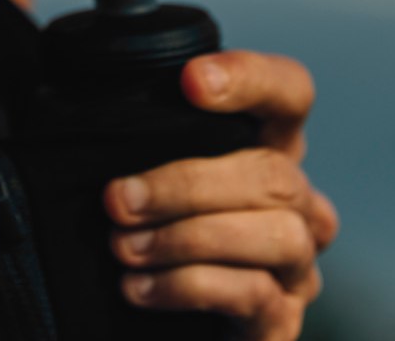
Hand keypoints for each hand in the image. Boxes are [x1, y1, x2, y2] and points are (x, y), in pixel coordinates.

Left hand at [103, 50, 338, 340]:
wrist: (140, 333)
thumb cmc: (143, 239)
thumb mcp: (146, 181)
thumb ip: (145, 141)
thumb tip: (97, 104)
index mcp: (267, 150)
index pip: (289, 92)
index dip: (251, 78)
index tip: (190, 80)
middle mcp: (297, 203)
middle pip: (274, 172)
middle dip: (187, 183)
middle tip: (118, 199)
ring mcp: (296, 267)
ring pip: (276, 232)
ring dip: (188, 237)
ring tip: (124, 248)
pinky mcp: (280, 323)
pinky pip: (255, 293)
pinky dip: (191, 285)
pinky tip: (139, 287)